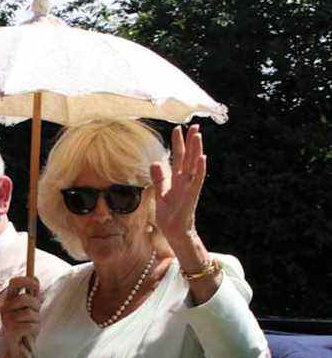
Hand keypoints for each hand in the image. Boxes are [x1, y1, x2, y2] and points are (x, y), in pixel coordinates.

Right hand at [0, 276, 39, 357]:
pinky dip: (35, 330)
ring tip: (31, 327)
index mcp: (9, 301)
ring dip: (36, 322)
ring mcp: (7, 320)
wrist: (20, 351)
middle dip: (36, 307)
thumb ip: (31, 295)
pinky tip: (30, 334)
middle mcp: (5, 309)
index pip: (14, 283)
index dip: (26, 280)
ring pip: (31, 313)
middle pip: (26, 298)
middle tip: (35, 316)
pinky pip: (31, 325)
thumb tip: (34, 277)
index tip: (35, 284)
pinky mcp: (11, 331)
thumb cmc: (25, 329)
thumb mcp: (29, 309)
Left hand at [151, 124, 205, 242]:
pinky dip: (200, 169)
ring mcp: (189, 187)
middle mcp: (185, 181)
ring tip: (199, 136)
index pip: (178, 157)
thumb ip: (159, 178)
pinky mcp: (191, 196)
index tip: (178, 129)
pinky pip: (197, 180)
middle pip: (188, 157)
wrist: (174, 231)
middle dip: (191, 142)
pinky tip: (202, 158)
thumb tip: (155, 162)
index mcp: (177, 179)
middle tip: (194, 126)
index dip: (178, 143)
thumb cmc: (169, 214)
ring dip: (197, 150)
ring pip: (194, 165)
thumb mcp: (160, 193)